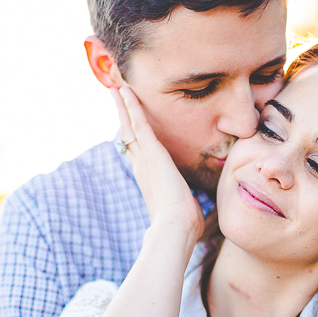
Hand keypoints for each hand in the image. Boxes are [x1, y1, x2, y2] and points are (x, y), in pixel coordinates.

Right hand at [111, 86, 203, 243]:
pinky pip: (138, 124)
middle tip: (115, 98)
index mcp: (149, 179)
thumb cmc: (183, 225)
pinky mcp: (151, 153)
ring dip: (124, 106)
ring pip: (129, 125)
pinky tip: (125, 91)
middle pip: (128, 135)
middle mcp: (142, 167)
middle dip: (122, 116)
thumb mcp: (187, 208)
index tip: (128, 124)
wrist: (175, 228)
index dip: (132, 137)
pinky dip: (131, 107)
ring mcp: (144, 159)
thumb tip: (202, 210)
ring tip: (117, 88)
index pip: (138, 152)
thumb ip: (190, 203)